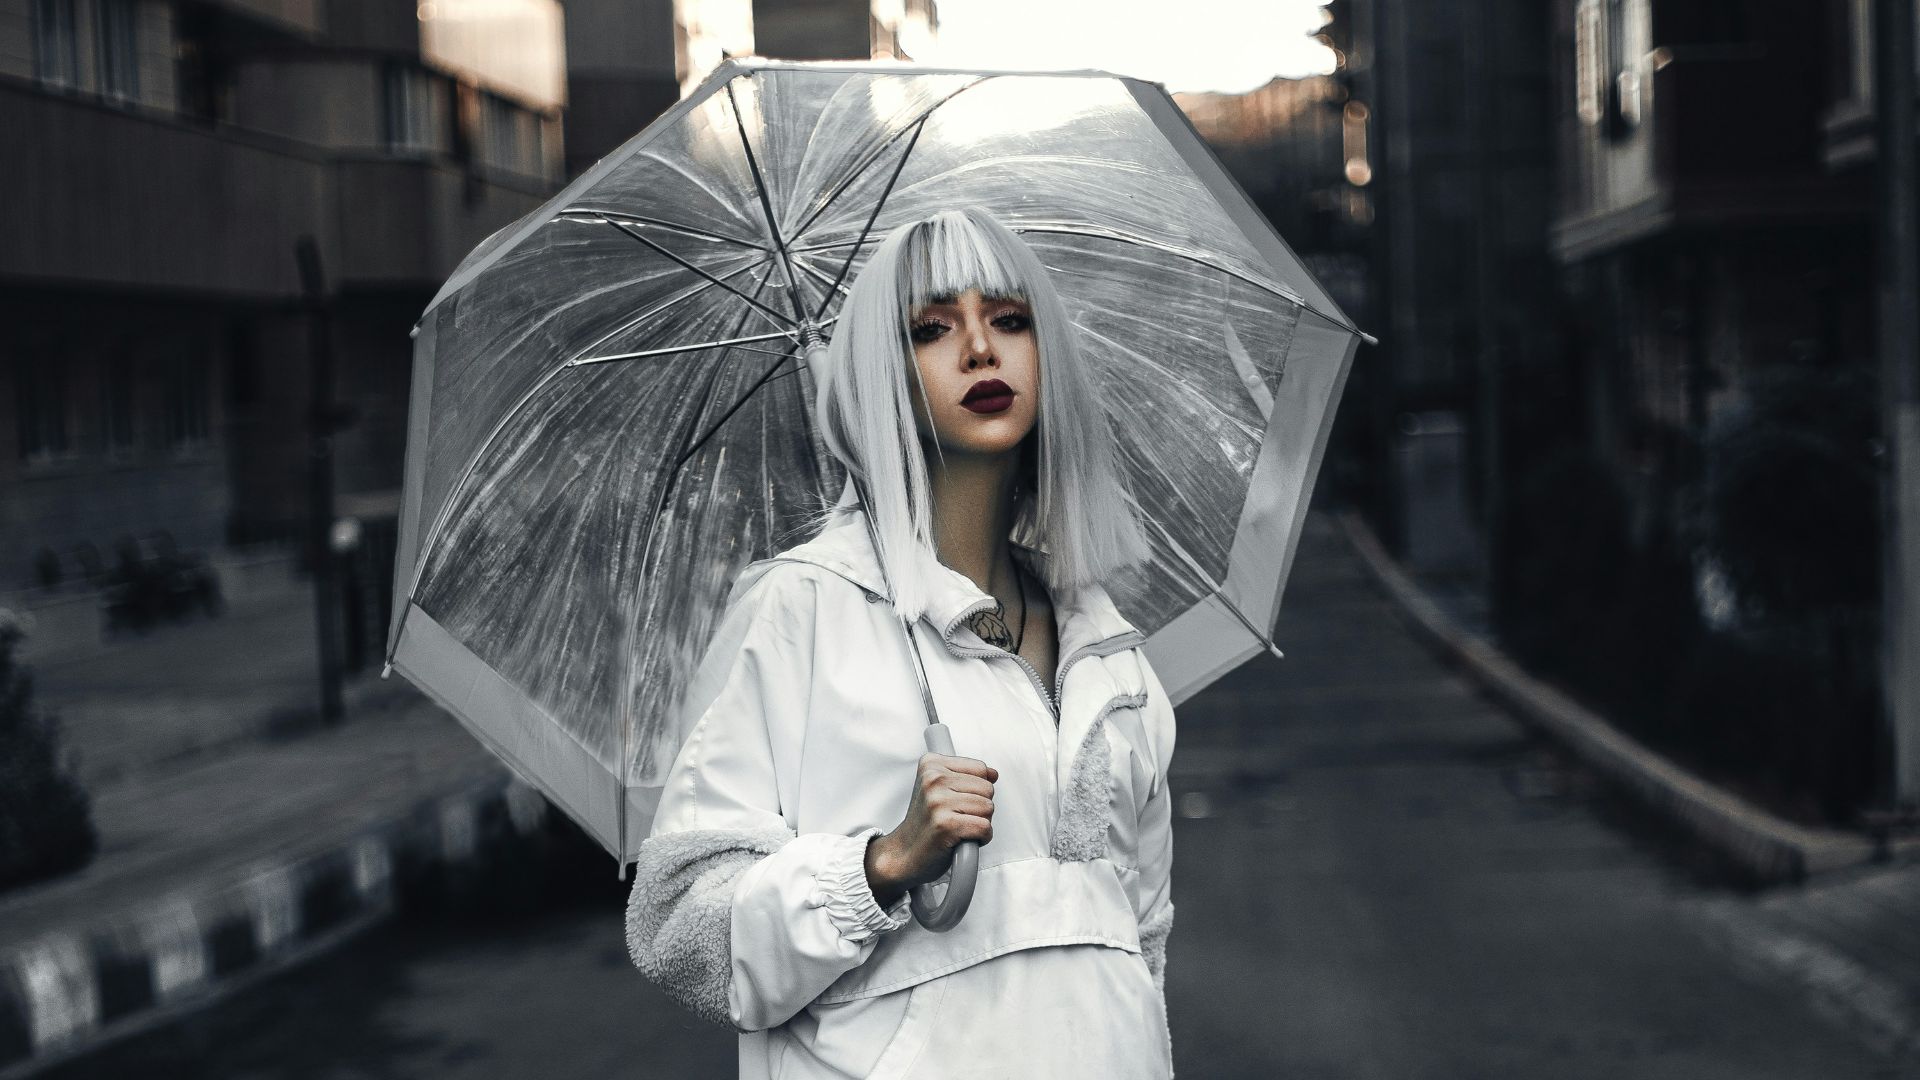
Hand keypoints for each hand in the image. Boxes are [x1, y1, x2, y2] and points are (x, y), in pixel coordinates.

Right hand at [864, 753, 997, 908]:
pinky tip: (963, 840)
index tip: (957, 801)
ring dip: (980, 824)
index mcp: (931, 765)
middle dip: (980, 808)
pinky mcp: (946, 825)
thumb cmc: (926, 823)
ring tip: (958, 829)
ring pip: (989, 808)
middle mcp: (932, 779)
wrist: (905, 854)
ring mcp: (938, 802)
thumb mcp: (940, 789)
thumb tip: (993, 774)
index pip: (980, 768)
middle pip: (988, 789)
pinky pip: (985, 828)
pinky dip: (981, 838)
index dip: (977, 789)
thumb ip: (967, 776)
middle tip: (957, 818)